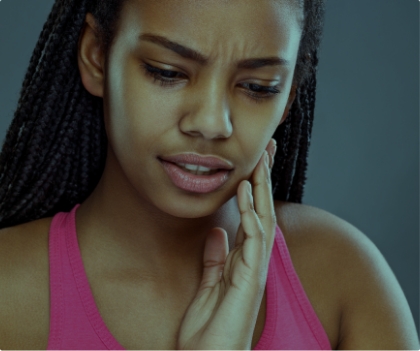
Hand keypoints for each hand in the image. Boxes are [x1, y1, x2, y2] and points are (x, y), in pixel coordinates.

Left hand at [176, 139, 277, 349]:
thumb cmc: (209, 328)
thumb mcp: (208, 284)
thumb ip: (215, 258)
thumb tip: (217, 233)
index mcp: (244, 260)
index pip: (253, 216)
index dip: (255, 189)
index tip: (253, 163)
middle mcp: (254, 260)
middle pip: (263, 211)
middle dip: (265, 180)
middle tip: (267, 149)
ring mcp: (255, 268)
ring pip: (264, 219)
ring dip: (263, 189)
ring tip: (260, 159)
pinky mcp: (250, 277)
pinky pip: (254, 238)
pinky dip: (252, 212)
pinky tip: (247, 191)